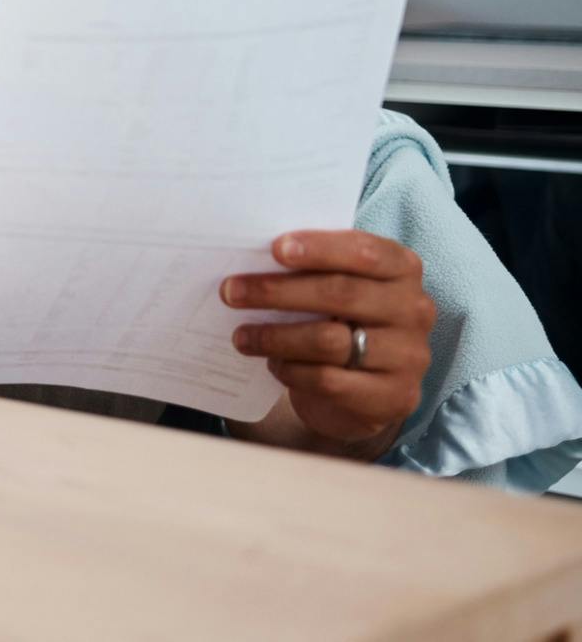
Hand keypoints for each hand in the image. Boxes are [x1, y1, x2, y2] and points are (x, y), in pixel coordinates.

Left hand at [223, 230, 435, 451]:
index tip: (275, 248)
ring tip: (241, 335)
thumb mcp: (338, 287)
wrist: (365, 389)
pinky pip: (329, 380)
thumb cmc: (342, 320)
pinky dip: (292, 370)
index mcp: (403, 269)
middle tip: (231, 291)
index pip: (365, 251)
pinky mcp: (394, 397)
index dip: (320, 248)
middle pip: (340, 294)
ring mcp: (409, 356)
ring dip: (275, 336)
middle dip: (278, 291)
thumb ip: (314, 269)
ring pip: (330, 341)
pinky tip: (273, 364)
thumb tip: (253, 256)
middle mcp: (414, 310)